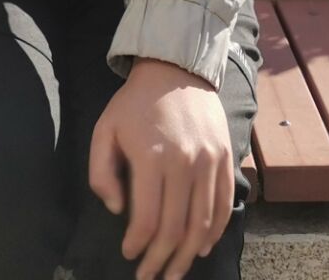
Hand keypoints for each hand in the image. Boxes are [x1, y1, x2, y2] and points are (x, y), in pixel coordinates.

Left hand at [87, 59, 233, 279]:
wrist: (176, 69)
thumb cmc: (135, 103)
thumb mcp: (104, 130)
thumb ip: (102, 172)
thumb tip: (118, 210)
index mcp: (152, 157)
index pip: (148, 218)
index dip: (138, 245)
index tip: (129, 254)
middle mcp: (186, 162)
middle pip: (177, 228)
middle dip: (161, 260)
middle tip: (150, 277)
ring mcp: (211, 161)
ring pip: (204, 223)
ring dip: (189, 255)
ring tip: (175, 272)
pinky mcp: (226, 158)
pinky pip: (225, 204)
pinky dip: (216, 231)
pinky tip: (203, 247)